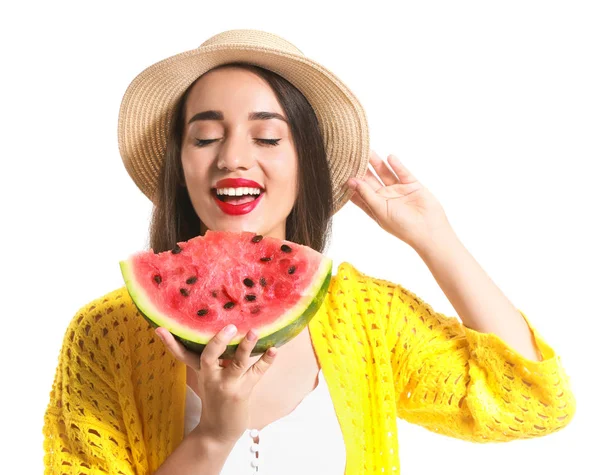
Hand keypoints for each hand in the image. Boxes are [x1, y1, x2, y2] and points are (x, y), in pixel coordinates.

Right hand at [155, 325, 276, 444]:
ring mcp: (227, 385)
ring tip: (254, 332)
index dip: (170, 343)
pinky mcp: (242, 393)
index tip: (160, 329)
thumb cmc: (216, 397)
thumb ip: (213, 357)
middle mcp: (211, 377)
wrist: (219, 431)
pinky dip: (266, 361)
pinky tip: (274, 350)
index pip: (182, 355)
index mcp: (201, 370)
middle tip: (229, 326)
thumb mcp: (208, 377)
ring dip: (246, 347)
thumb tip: (224, 330)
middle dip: (218, 342)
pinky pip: (256, 374)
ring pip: (236, 364)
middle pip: (209, 356)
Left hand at [347, 150, 451, 249]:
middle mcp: (385, 197)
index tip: (340, 171)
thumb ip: (366, 195)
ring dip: (377, 163)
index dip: (351, 183)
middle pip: (371, 180)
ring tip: (368, 150)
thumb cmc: (403, 227)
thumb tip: (352, 181)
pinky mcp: (412, 185)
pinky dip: (397, 165)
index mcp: (375, 206)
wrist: (429, 230)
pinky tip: (389, 157)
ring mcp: (399, 190)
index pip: (360, 193)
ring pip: (385, 173)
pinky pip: (403, 172)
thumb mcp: (380, 210)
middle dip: (362, 169)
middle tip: (352, 155)